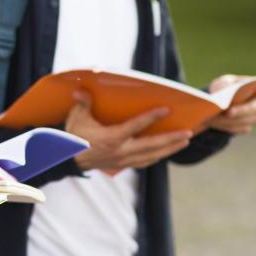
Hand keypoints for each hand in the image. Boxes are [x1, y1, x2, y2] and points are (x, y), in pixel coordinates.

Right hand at [65, 90, 191, 174]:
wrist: (66, 159)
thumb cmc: (72, 136)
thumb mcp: (76, 118)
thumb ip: (82, 103)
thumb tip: (80, 90)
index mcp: (111, 138)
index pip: (135, 126)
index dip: (151, 117)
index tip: (166, 109)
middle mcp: (120, 151)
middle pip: (152, 146)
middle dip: (171, 139)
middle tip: (189, 132)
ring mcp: (123, 160)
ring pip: (152, 156)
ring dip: (170, 149)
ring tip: (185, 141)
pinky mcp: (122, 165)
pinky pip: (145, 162)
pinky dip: (157, 156)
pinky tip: (165, 152)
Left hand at [204, 75, 255, 134]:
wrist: (215, 105)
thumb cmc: (222, 88)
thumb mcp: (221, 83)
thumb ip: (224, 84)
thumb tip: (225, 92)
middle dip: (244, 110)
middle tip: (229, 112)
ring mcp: (255, 116)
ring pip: (250, 119)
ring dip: (233, 119)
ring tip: (216, 117)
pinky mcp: (246, 127)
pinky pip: (241, 128)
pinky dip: (228, 125)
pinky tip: (216, 122)